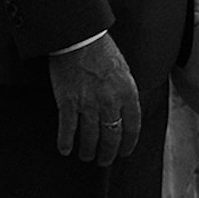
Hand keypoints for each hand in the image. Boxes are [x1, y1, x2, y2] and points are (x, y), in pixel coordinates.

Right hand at [49, 33, 139, 163]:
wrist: (79, 38)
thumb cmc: (102, 50)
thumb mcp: (124, 70)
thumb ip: (125, 93)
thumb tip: (125, 112)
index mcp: (128, 93)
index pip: (132, 127)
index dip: (128, 144)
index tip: (124, 152)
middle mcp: (110, 102)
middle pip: (112, 137)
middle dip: (108, 153)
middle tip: (104, 160)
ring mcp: (88, 104)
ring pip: (90, 138)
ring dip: (88, 151)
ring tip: (86, 156)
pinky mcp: (68, 103)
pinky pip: (67, 130)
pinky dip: (66, 142)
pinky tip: (66, 150)